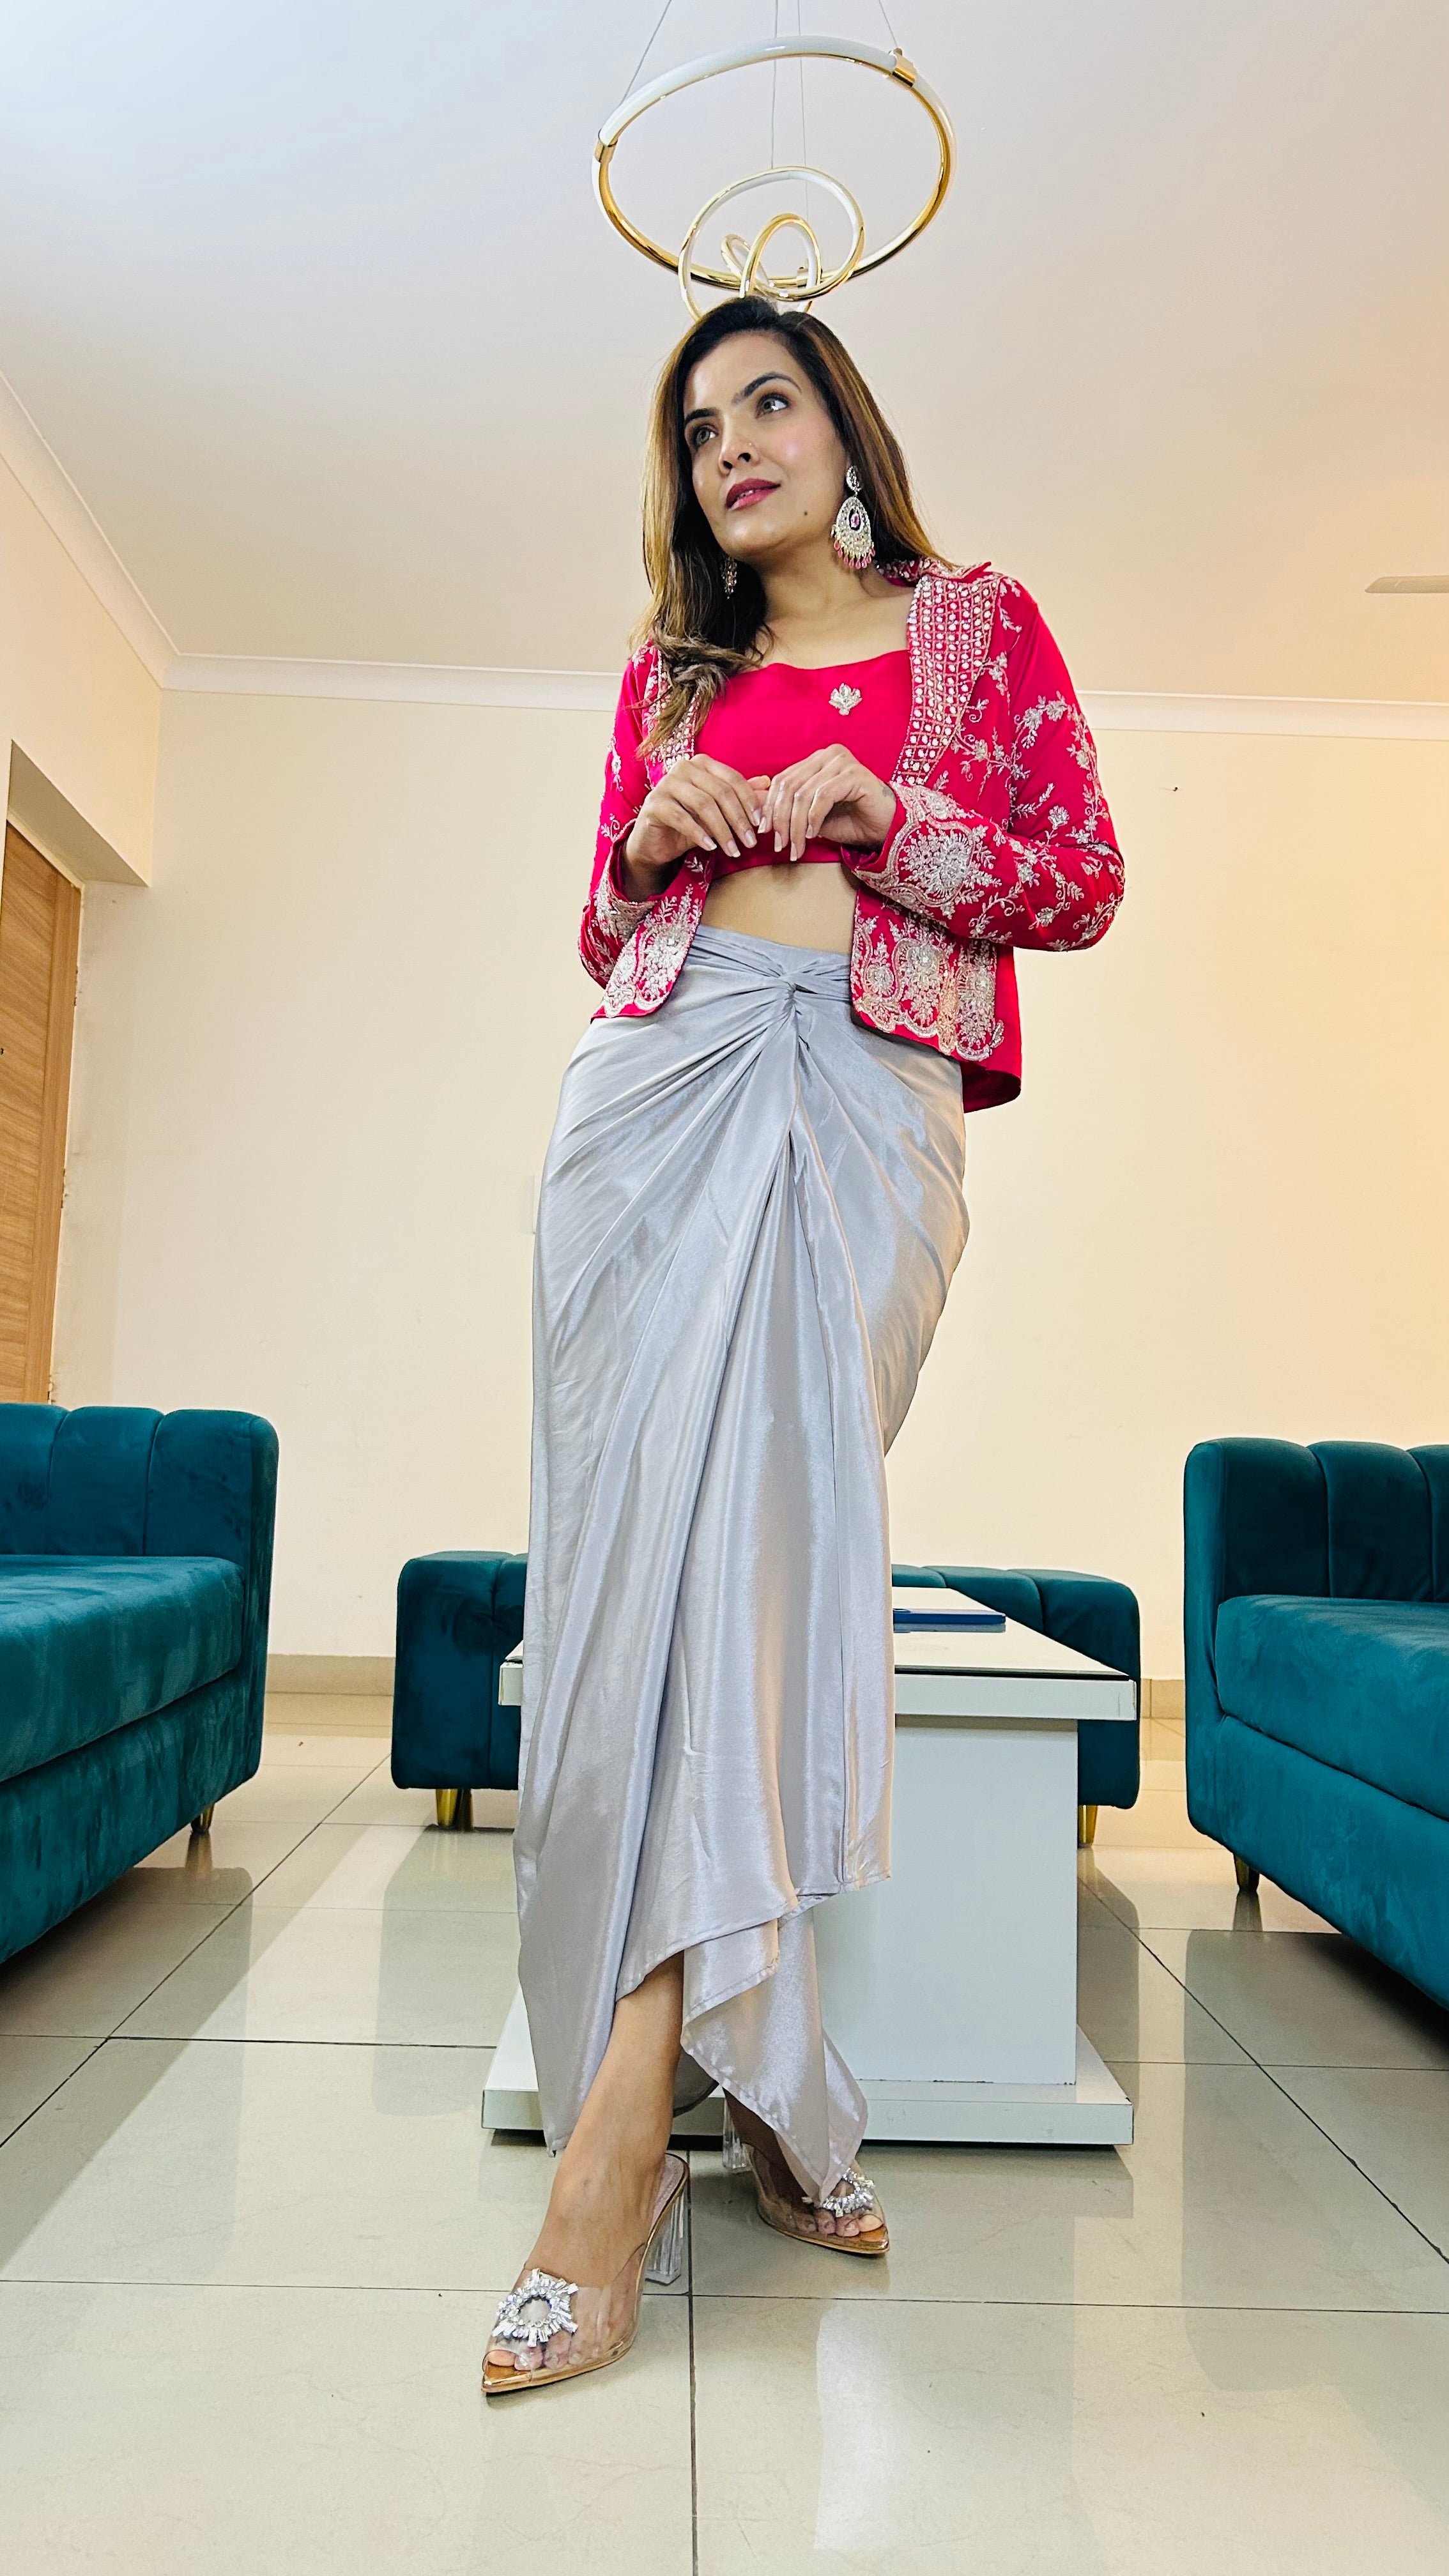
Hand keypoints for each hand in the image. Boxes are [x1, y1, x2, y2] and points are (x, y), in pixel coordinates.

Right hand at [621, 759, 769, 895]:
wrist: (655, 841)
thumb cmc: (689, 823)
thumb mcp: (719, 812)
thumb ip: (740, 798)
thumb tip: (769, 785)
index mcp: (702, 764)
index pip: (733, 779)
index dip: (750, 802)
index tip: (761, 825)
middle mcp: (683, 767)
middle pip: (720, 792)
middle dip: (738, 820)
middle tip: (750, 842)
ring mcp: (666, 784)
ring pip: (703, 805)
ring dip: (722, 830)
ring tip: (733, 850)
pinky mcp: (654, 804)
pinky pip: (681, 818)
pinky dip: (699, 834)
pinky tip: (711, 848)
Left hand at [760, 748, 897, 863]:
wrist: (884, 828)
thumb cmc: (849, 821)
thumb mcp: (811, 817)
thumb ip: (788, 810)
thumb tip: (757, 813)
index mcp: (815, 761)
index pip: (782, 780)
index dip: (769, 807)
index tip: (765, 832)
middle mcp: (827, 755)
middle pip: (789, 786)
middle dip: (780, 819)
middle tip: (779, 845)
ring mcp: (842, 761)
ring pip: (804, 793)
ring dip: (795, 825)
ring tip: (796, 846)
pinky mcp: (854, 774)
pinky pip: (823, 796)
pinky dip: (813, 818)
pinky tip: (812, 835)